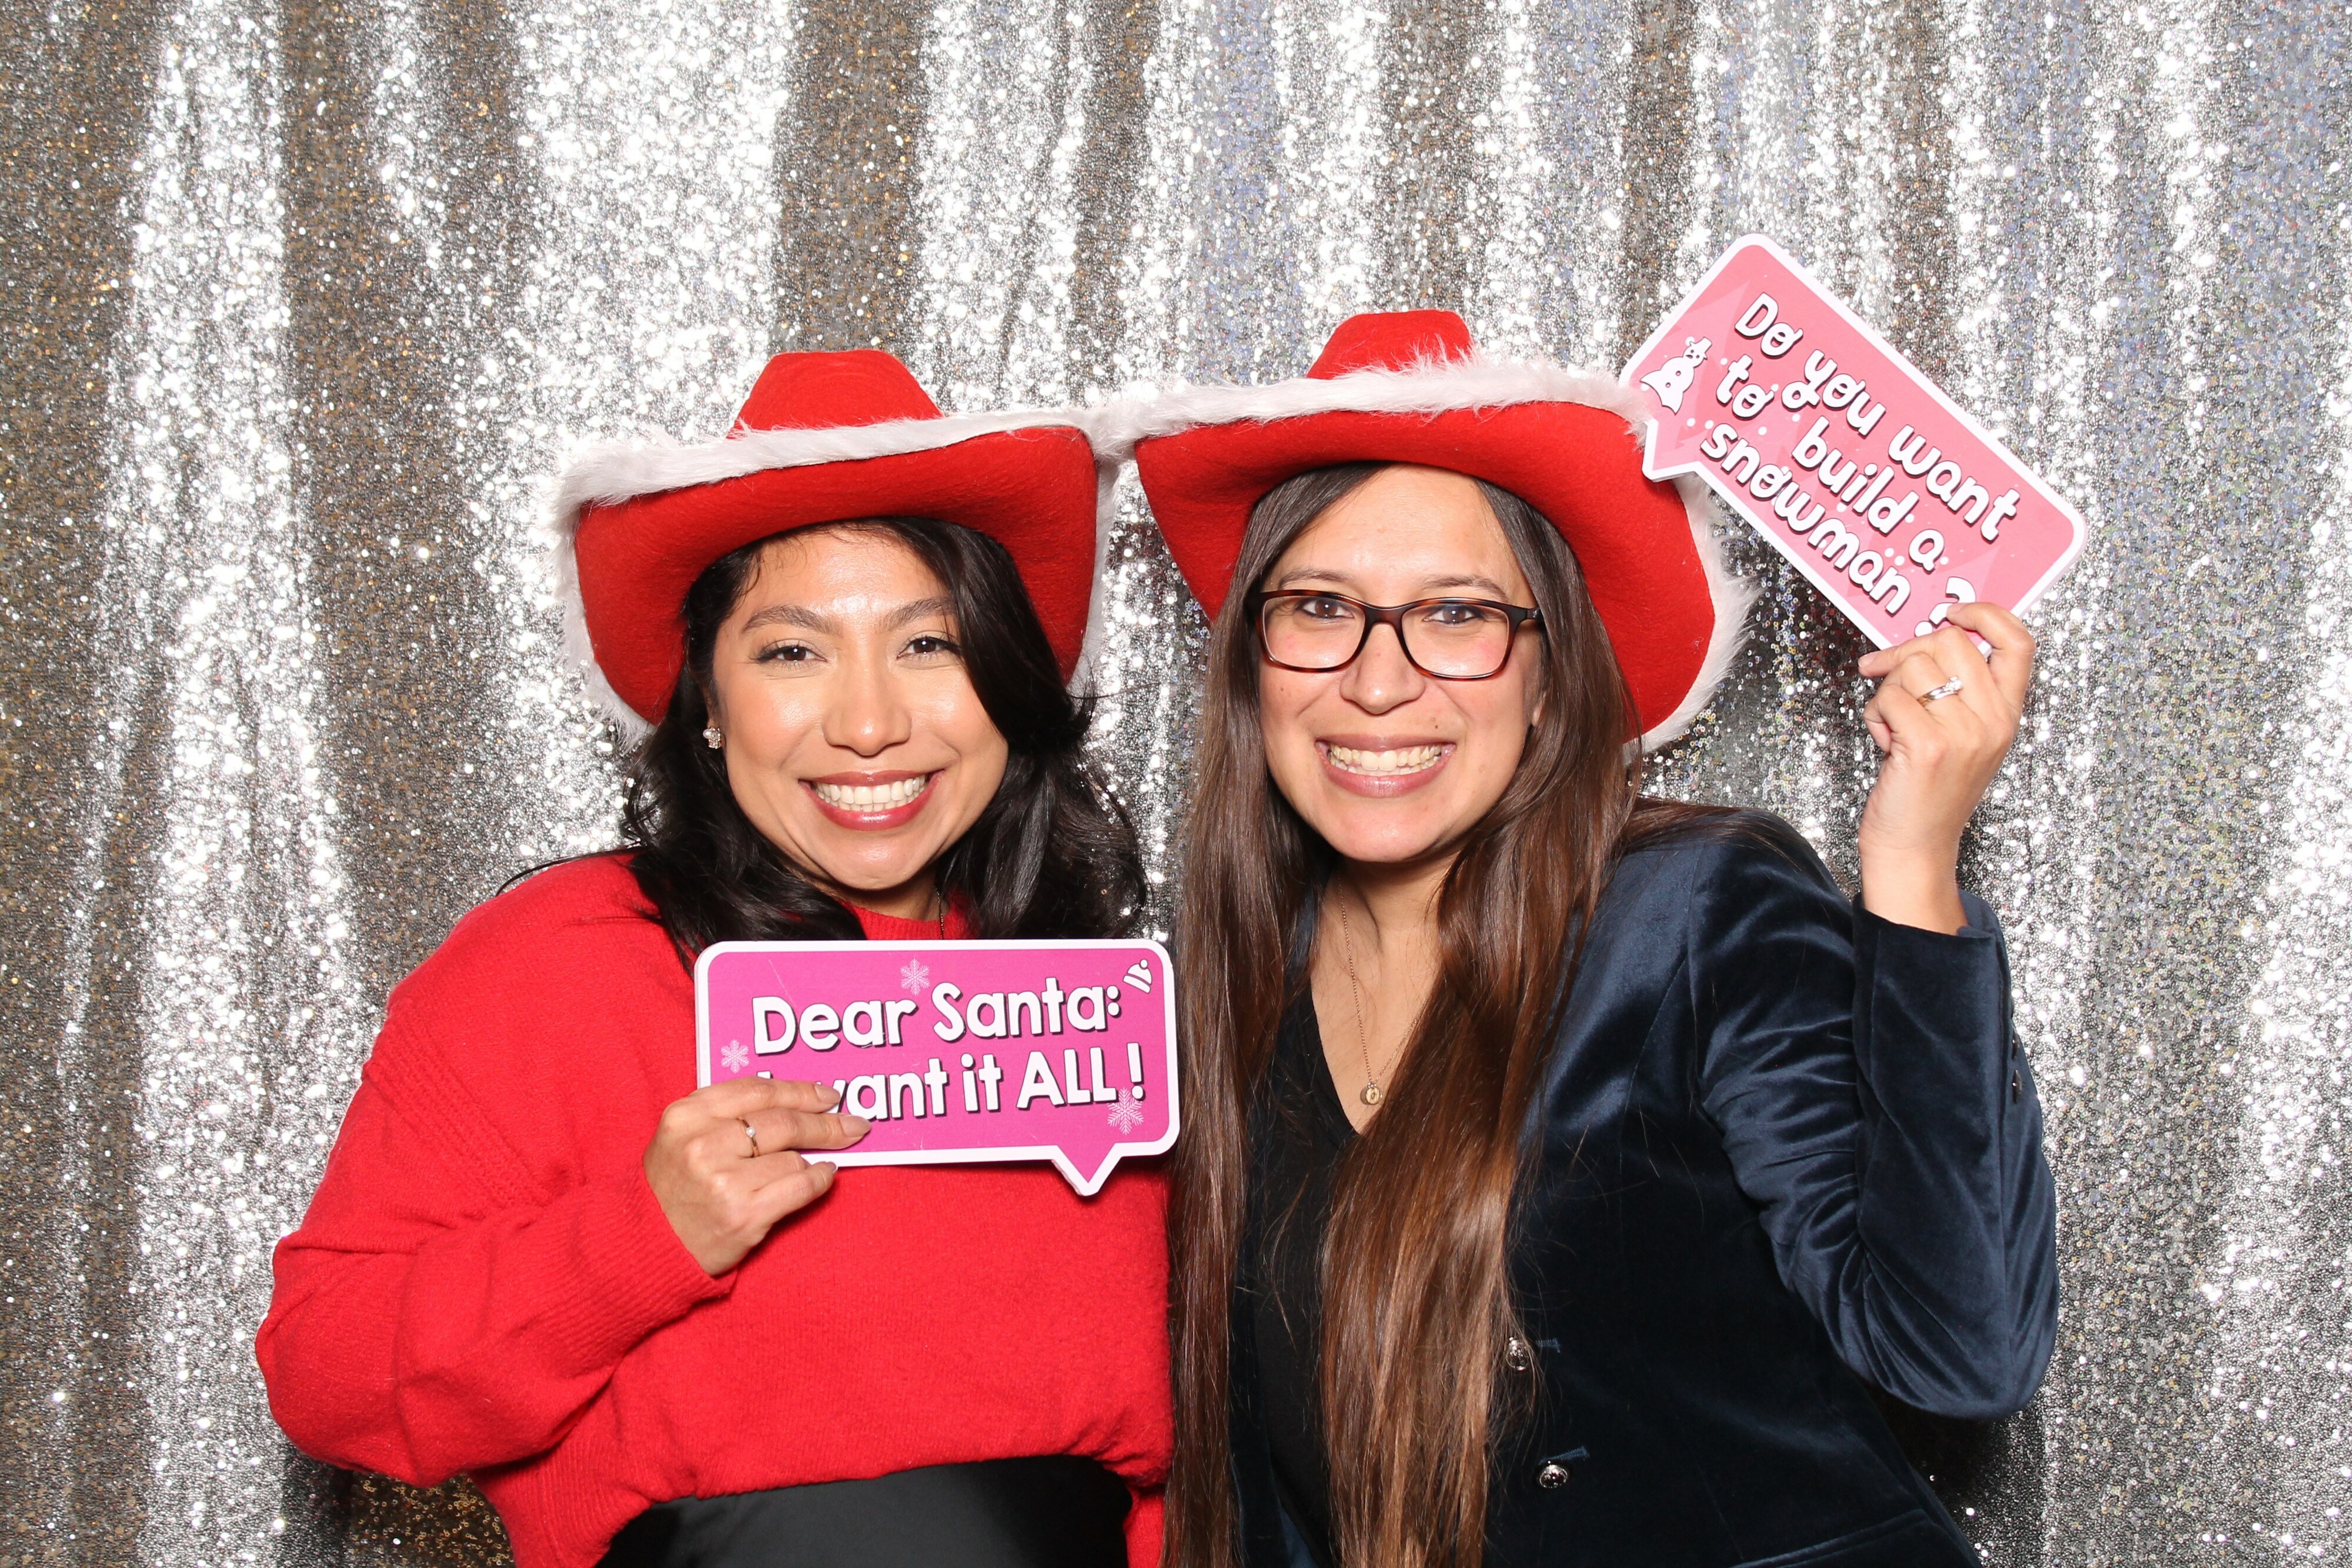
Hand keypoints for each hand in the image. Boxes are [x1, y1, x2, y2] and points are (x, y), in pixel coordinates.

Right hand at [643, 1077, 868, 1274]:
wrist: (644, 1246)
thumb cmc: (670, 1188)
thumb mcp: (681, 1136)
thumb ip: (725, 1113)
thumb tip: (794, 1101)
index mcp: (686, 1116)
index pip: (759, 1092)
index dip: (801, 1091)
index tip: (828, 1095)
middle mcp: (704, 1144)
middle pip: (783, 1121)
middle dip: (825, 1122)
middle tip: (853, 1123)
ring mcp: (724, 1181)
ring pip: (793, 1157)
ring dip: (816, 1157)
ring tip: (823, 1159)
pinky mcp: (743, 1216)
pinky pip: (799, 1187)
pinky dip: (820, 1179)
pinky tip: (825, 1175)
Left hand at [1853, 602, 2035, 932]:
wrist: (1915, 849)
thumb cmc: (1928, 792)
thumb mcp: (1959, 737)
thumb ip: (1956, 691)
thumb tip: (1920, 640)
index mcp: (2007, 714)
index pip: (2019, 643)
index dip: (1986, 614)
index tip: (1952, 611)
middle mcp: (1993, 721)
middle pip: (1951, 641)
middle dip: (1907, 651)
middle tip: (1887, 674)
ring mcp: (1964, 733)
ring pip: (1913, 667)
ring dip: (1887, 690)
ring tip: (1893, 725)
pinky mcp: (1929, 745)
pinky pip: (1889, 697)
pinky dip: (1875, 715)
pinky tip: (1886, 743)